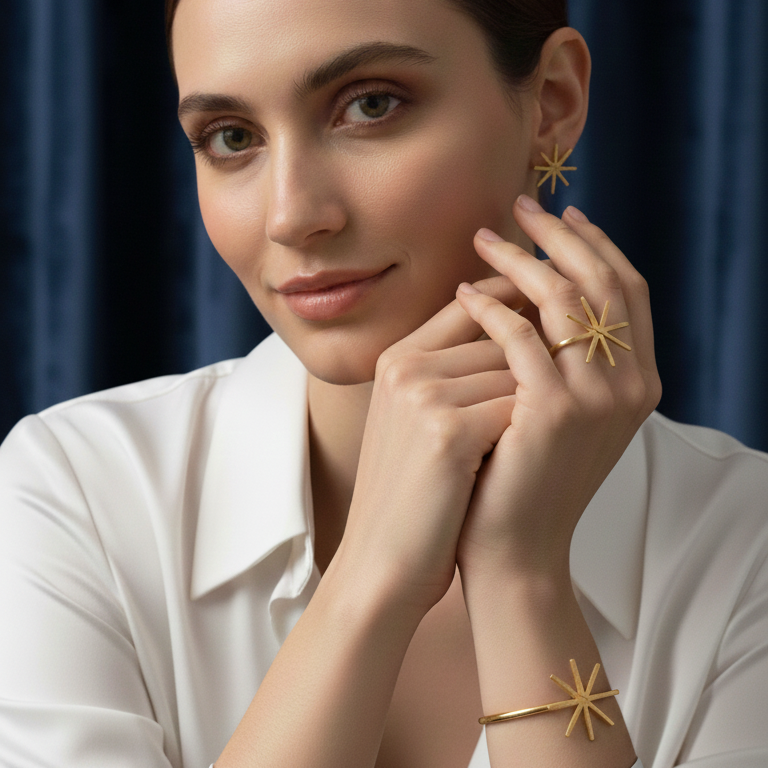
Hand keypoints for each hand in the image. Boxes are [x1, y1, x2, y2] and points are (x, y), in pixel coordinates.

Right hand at [336, 277, 524, 615]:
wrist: (382, 562)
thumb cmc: (413, 492)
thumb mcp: (419, 420)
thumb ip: (455, 370)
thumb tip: (524, 329)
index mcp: (398, 357)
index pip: (472, 303)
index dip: (518, 316)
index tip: (548, 342)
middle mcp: (406, 365)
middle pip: (503, 335)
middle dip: (533, 369)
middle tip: (541, 409)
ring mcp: (422, 393)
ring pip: (518, 369)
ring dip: (534, 404)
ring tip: (526, 442)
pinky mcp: (446, 429)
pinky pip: (518, 405)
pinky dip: (529, 431)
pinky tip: (519, 460)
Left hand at [454, 197, 661, 580]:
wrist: (513, 548)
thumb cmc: (524, 477)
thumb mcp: (561, 411)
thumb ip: (567, 358)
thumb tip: (537, 288)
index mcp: (639, 382)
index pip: (627, 290)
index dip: (598, 246)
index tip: (565, 216)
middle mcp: (632, 386)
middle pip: (601, 281)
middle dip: (561, 237)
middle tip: (521, 206)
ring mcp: (599, 399)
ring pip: (562, 299)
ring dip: (519, 261)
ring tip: (482, 240)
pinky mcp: (554, 411)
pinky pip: (519, 335)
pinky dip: (488, 307)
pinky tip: (462, 294)